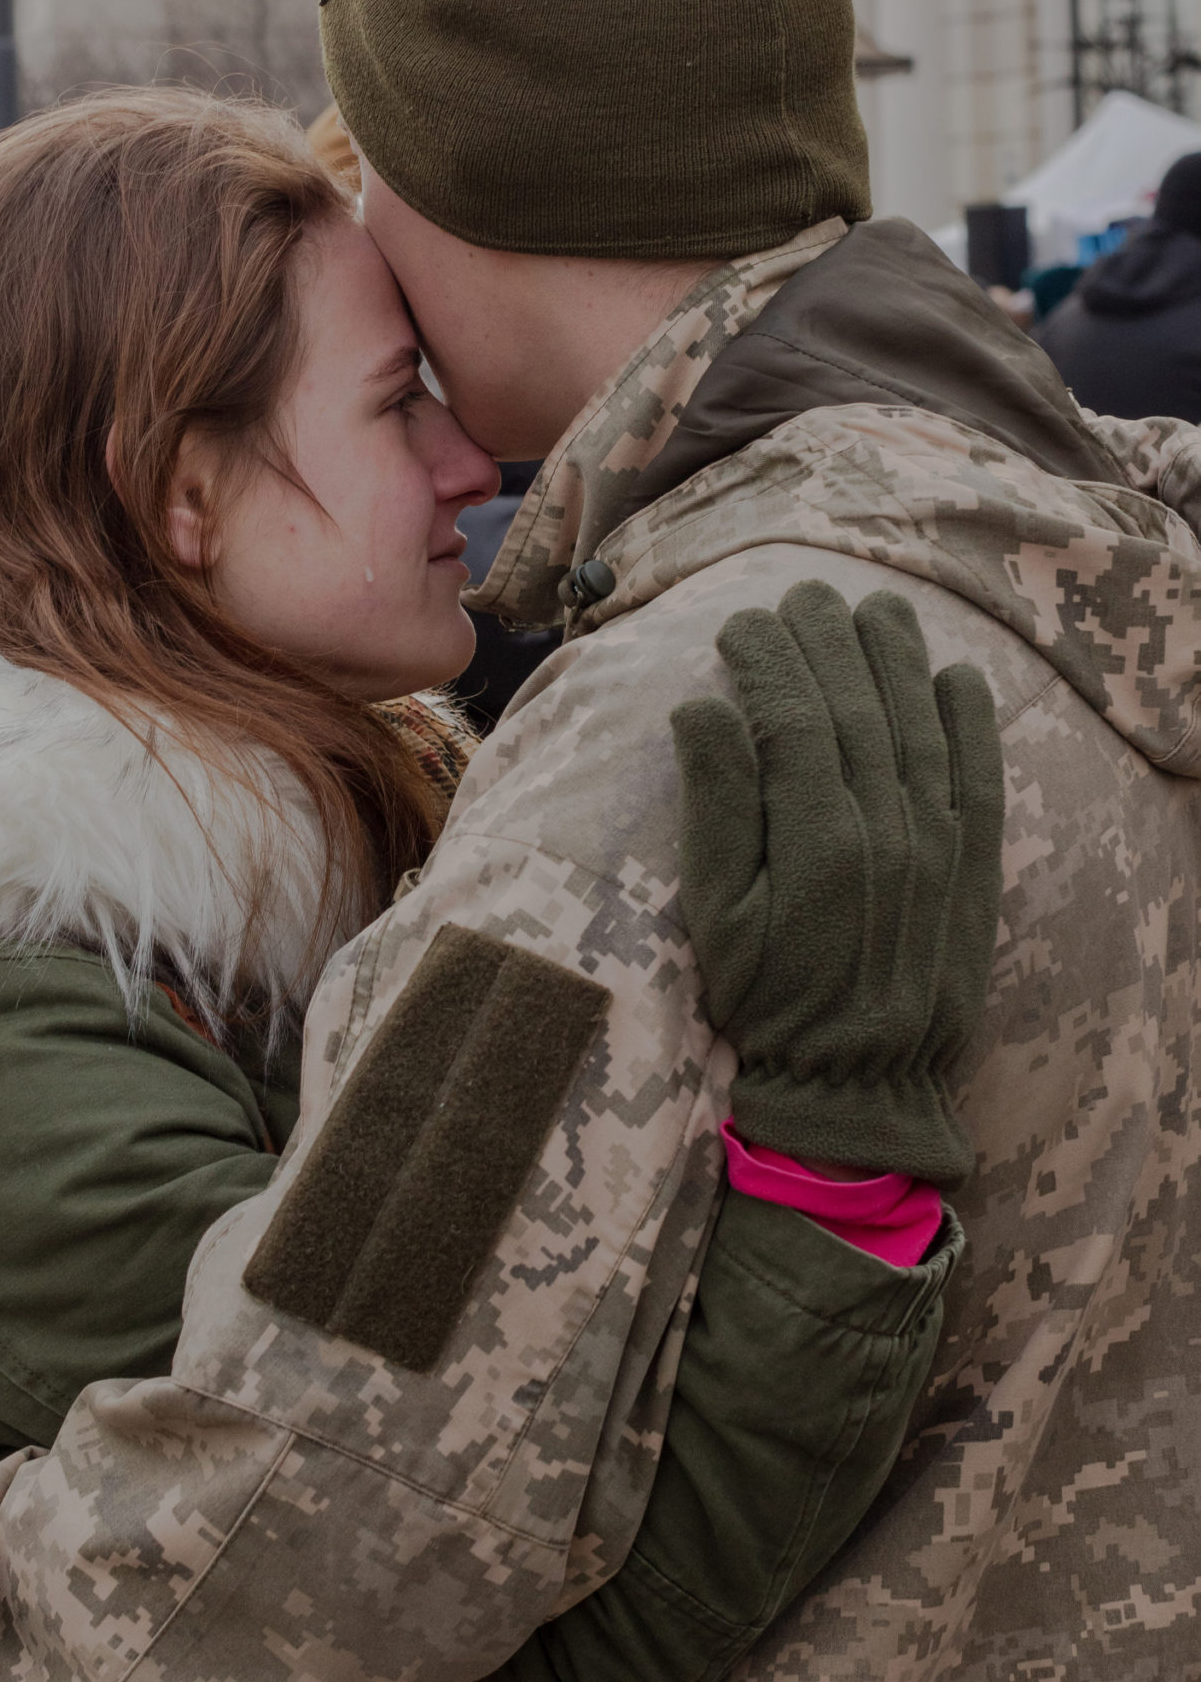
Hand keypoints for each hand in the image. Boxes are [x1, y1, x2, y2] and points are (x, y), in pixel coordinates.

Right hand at [672, 580, 1003, 1185]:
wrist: (862, 1087)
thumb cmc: (769, 1005)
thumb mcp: (717, 918)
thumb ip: (715, 809)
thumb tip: (700, 709)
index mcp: (815, 840)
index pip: (792, 717)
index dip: (768, 660)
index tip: (741, 622)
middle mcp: (888, 830)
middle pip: (858, 707)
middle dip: (828, 641)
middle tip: (803, 595)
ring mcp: (940, 846)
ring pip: (921, 726)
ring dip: (898, 660)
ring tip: (876, 610)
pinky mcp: (976, 869)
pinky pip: (981, 777)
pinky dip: (973, 723)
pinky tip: (956, 677)